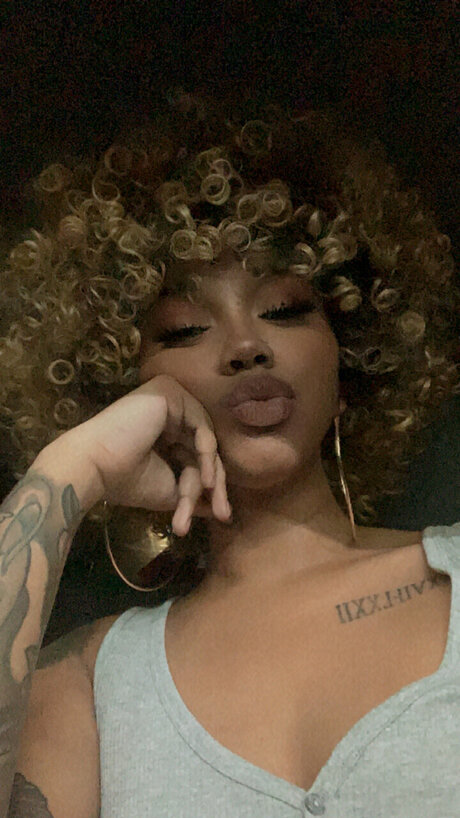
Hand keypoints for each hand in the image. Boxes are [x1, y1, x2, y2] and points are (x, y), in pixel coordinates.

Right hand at [44, 374, 231, 535]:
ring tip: (207, 497)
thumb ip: (196, 492)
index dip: (211, 487)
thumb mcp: (171, 491)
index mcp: (165, 432)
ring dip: (211, 473)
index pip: (197, 457)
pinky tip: (207, 479)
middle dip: (215, 483)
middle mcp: (169, 413)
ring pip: (205, 439)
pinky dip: (207, 453)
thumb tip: (220, 509)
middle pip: (204, 448)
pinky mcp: (168, 391)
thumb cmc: (126, 480)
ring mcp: (169, 399)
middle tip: (223, 514)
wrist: (95, 467)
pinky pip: (200, 424)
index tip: (220, 517)